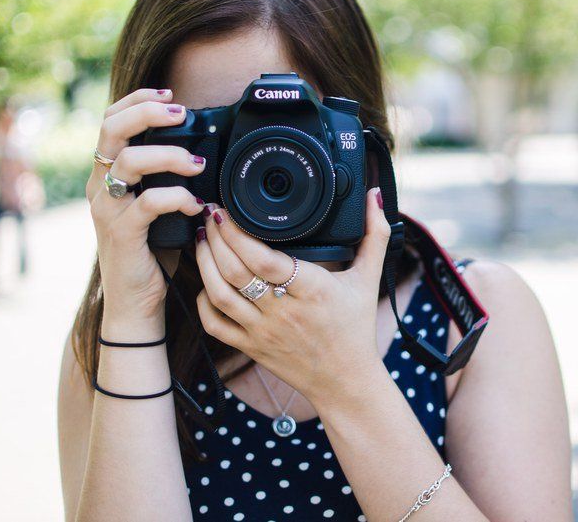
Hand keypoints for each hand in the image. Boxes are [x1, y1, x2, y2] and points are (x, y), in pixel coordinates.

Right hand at [86, 88, 206, 329]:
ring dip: (168, 155)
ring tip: (198, 164)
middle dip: (147, 113)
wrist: (136, 301)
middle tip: (181, 114)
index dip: (137, 100)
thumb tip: (203, 152)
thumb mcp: (159, 206)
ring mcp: (107, 209)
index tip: (169, 94)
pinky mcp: (121, 233)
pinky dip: (176, 197)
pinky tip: (196, 204)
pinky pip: (148, 202)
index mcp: (107, 174)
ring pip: (129, 161)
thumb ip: (168, 179)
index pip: (110, 121)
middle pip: (111, 129)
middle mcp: (100, 186)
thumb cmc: (153, 251)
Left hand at [194, 187, 390, 403]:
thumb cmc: (356, 328)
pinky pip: (214, 325)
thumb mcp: (369, 278)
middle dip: (215, 238)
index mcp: (312, 290)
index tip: (226, 210)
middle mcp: (283, 311)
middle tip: (209, 214)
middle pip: (235, 271)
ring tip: (202, 238)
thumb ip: (374, 234)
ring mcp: (263, 331)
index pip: (264, 259)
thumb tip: (374, 195)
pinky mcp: (250, 348)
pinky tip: (205, 279)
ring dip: (204, 263)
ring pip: (219, 295)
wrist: (346, 382)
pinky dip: (202, 301)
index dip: (237, 233)